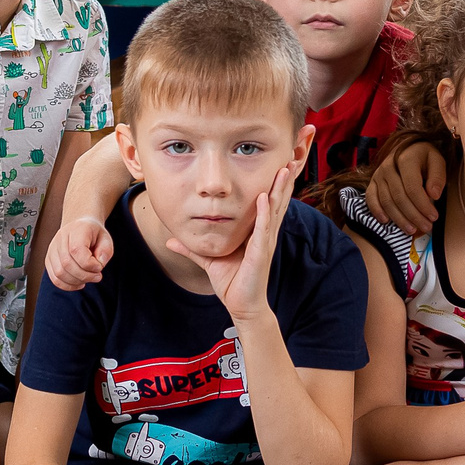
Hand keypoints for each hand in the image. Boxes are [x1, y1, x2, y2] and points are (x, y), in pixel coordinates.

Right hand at [45, 214, 113, 290]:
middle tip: (97, 276)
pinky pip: (55, 278)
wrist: (79, 226)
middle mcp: (60, 238)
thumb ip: (105, 252)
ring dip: (77, 281)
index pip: (77, 250)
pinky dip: (68, 285)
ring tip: (88, 278)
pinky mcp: (49, 260)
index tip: (100, 266)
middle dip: (85, 276)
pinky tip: (79, 283)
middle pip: (67, 264)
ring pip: (59, 273)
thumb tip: (98, 265)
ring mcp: (52, 250)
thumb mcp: (106, 239)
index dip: (90, 264)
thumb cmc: (93, 234)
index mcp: (76, 230)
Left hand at [197, 166, 291, 325]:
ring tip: (285, 169)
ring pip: (275, 210)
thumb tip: (172, 240)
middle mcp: (265, 234)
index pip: (269, 202)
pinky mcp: (260, 254)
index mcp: (257, 233)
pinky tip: (264, 197)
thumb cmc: (232, 283)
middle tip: (292, 158)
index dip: (276, 184)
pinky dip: (264, 213)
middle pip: (278, 201)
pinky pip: (263, 230)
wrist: (241, 307)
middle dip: (285, 180)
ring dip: (280, 189)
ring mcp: (265, 243)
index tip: (281, 164)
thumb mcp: (209, 261)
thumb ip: (193, 248)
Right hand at [365, 141, 444, 236]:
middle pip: (399, 197)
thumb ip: (437, 177)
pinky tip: (387, 222)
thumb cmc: (425, 157)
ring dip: (399, 218)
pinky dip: (377, 211)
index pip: (412, 187)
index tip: (434, 217)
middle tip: (426, 227)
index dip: (423, 205)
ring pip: (386, 201)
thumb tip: (434, 195)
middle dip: (414, 215)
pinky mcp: (372, 182)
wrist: (407, 148)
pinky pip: (371, 199)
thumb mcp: (437, 161)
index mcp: (406, 158)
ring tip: (412, 230)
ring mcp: (378, 174)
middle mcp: (388, 166)